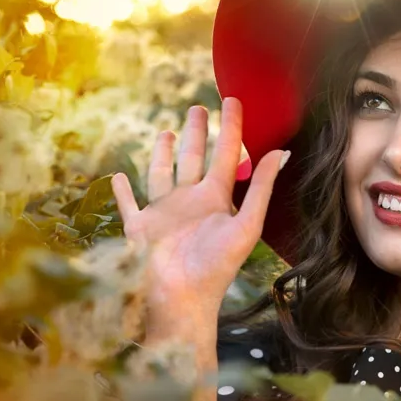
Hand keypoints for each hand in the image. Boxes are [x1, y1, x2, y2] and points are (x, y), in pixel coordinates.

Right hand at [111, 97, 288, 337]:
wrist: (182, 299)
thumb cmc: (217, 267)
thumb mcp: (246, 224)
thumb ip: (261, 188)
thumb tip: (282, 153)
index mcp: (215, 199)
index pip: (226, 154)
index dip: (231, 127)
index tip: (233, 100)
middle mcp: (190, 201)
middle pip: (194, 158)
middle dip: (197, 133)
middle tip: (199, 107)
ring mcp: (163, 213)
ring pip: (163, 173)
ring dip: (163, 154)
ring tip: (169, 132)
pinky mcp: (139, 227)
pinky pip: (129, 204)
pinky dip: (122, 191)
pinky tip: (118, 175)